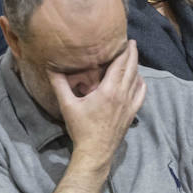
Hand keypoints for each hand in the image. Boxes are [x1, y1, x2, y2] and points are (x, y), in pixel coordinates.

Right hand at [50, 39, 145, 163]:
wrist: (95, 152)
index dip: (124, 51)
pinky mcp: (132, 114)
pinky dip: (141, 83)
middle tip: (131, 42)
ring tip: (133, 57)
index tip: (124, 40)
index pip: (120, 64)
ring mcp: (129, 105)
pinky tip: (139, 79)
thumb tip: (51, 67)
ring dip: (136, 67)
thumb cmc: (81, 128)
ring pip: (138, 80)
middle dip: (132, 54)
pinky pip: (141, 94)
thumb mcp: (67, 105)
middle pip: (132, 69)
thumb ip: (59, 84)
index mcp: (109, 90)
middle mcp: (123, 95)